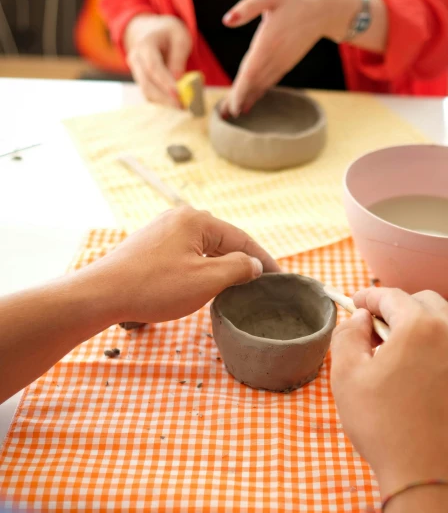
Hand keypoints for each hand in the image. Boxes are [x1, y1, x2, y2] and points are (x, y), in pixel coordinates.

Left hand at [83, 206, 279, 325]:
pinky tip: (204, 286)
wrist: (101, 294)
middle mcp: (178, 218)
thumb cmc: (153, 287)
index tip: (281, 279)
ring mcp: (161, 231)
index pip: (242, 239)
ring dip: (221, 268)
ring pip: (204, 249)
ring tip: (236, 288)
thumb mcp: (206, 280)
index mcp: (196, 220)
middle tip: (261, 286)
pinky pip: (186, 255)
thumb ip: (237, 268)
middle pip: (223, 241)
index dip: (264, 260)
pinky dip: (201, 269)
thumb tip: (253, 265)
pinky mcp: (149, 247)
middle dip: (242, 262)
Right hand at [124, 14, 191, 105]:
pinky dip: (162, 101)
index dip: (165, 82)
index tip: (178, 94)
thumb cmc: (168, 32)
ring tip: (181, 107)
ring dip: (163, 102)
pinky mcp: (140, 80)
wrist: (150, 30)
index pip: (153, 66)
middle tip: (181, 107)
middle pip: (147, 84)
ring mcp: (135, 71)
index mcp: (145, 44)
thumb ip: (178, 58)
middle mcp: (136, 58)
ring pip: (146, 92)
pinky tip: (175, 105)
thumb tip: (177, 81)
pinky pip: (150, 93)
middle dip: (164, 98)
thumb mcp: (180, 37)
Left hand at [221, 0, 357, 116]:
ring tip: (232, 113)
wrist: (325, 8)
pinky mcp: (285, 63)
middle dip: (239, 100)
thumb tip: (226, 20)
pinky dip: (258, 92)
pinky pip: (269, 81)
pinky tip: (250, 101)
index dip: (241, 91)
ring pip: (261, 85)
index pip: (251, 72)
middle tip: (224, 115)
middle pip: (253, 84)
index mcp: (268, 42)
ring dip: (247, 99)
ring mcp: (281, 62)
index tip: (232, 107)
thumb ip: (248, 7)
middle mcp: (275, 57)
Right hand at [330, 288, 447, 497]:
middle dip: (397, 308)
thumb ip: (348, 336)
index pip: (392, 296)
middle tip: (372, 331)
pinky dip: (432, 350)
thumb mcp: (347, 377)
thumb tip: (360, 320)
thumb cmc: (385, 427)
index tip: (354, 304)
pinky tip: (411, 377)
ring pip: (442, 326)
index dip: (368, 297)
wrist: (432, 477)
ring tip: (390, 358)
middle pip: (424, 303)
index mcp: (420, 326)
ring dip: (416, 329)